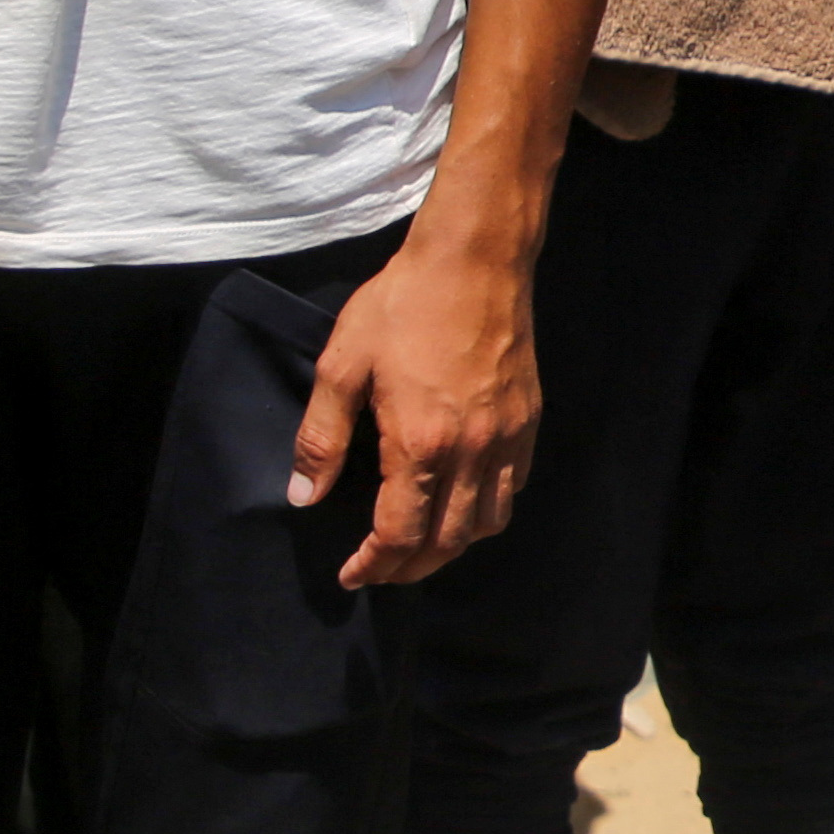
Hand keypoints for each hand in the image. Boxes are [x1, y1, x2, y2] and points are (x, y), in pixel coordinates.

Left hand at [289, 229, 538, 588]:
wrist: (474, 258)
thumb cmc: (401, 305)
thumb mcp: (343, 365)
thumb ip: (322, 438)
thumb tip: (304, 497)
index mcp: (420, 444)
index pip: (399, 534)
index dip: (372, 565)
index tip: (351, 574)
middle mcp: (471, 452)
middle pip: (445, 542)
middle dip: (408, 568)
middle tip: (379, 570)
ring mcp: (506, 438)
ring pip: (487, 524)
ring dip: (451, 547)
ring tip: (420, 544)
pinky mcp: (528, 420)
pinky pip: (514, 488)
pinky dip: (487, 512)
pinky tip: (463, 502)